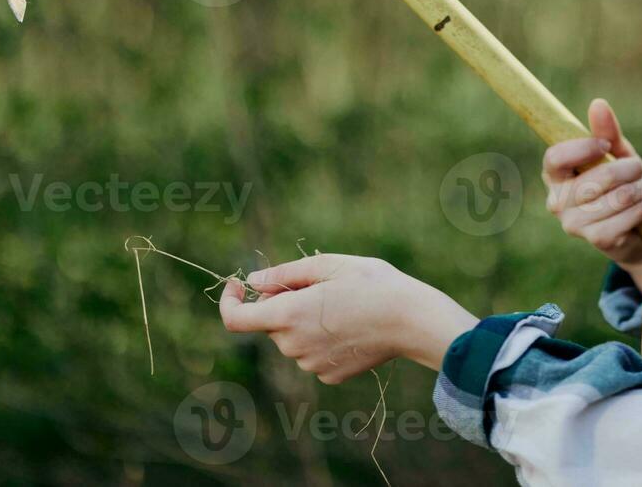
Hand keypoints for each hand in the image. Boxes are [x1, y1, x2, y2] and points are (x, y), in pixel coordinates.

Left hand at [218, 254, 478, 382]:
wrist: (412, 320)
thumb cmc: (373, 284)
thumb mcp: (329, 265)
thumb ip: (284, 274)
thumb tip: (254, 281)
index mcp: (288, 316)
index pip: (235, 319)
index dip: (230, 301)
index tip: (239, 284)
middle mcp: (294, 346)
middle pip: (272, 323)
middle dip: (282, 302)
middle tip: (318, 285)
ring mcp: (311, 364)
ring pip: (293, 338)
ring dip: (304, 320)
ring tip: (342, 303)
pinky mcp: (329, 375)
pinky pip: (313, 353)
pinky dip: (322, 338)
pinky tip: (352, 325)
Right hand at [542, 98, 641, 293]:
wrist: (636, 233)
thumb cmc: (620, 186)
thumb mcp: (615, 156)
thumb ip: (606, 132)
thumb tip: (598, 103)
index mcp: (554, 176)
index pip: (555, 157)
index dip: (583, 148)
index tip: (606, 145)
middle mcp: (557, 202)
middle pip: (599, 176)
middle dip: (631, 169)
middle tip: (641, 170)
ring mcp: (575, 225)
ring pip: (621, 197)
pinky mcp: (599, 240)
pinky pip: (631, 215)